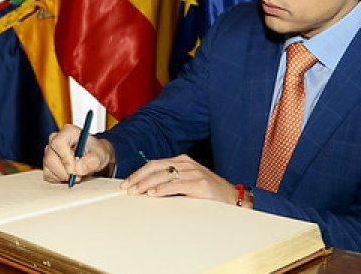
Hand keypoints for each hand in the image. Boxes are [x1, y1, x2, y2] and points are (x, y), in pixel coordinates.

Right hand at [42, 124, 113, 183]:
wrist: (93, 157)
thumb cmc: (95, 151)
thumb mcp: (101, 155)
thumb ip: (92, 161)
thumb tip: (79, 169)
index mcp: (69, 132)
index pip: (59, 143)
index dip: (65, 158)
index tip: (73, 170)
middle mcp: (56, 139)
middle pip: (51, 158)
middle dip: (65, 172)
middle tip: (78, 176)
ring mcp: (49, 151)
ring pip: (48, 167)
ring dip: (63, 176)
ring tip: (76, 174)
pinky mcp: (47, 163)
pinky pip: (48, 174)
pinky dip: (59, 179)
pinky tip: (68, 175)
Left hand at [120, 154, 236, 203]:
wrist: (233, 200)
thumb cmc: (209, 194)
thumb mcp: (187, 184)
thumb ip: (170, 183)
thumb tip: (147, 190)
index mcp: (182, 161)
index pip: (155, 164)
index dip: (139, 173)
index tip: (127, 183)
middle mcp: (187, 164)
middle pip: (156, 167)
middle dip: (138, 178)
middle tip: (127, 188)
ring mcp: (194, 172)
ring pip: (164, 175)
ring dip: (147, 184)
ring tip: (136, 192)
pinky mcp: (200, 184)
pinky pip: (177, 185)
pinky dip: (163, 189)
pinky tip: (154, 193)